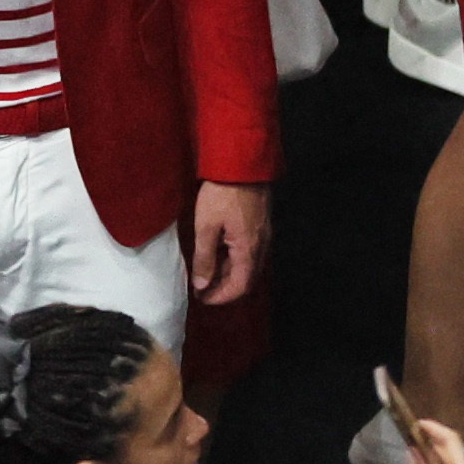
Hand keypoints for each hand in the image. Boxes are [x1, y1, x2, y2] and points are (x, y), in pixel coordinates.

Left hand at [188, 178, 271, 303]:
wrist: (241, 164)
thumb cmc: (221, 194)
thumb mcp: (206, 227)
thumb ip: (205, 258)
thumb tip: (202, 285)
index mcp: (249, 250)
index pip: (240, 286)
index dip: (221, 297)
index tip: (202, 299)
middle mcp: (261, 247)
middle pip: (246, 278)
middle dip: (224, 287)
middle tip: (201, 288)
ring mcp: (263, 235)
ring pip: (247, 265)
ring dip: (227, 273)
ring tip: (204, 272)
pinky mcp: (260, 225)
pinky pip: (248, 251)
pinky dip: (232, 259)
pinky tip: (216, 253)